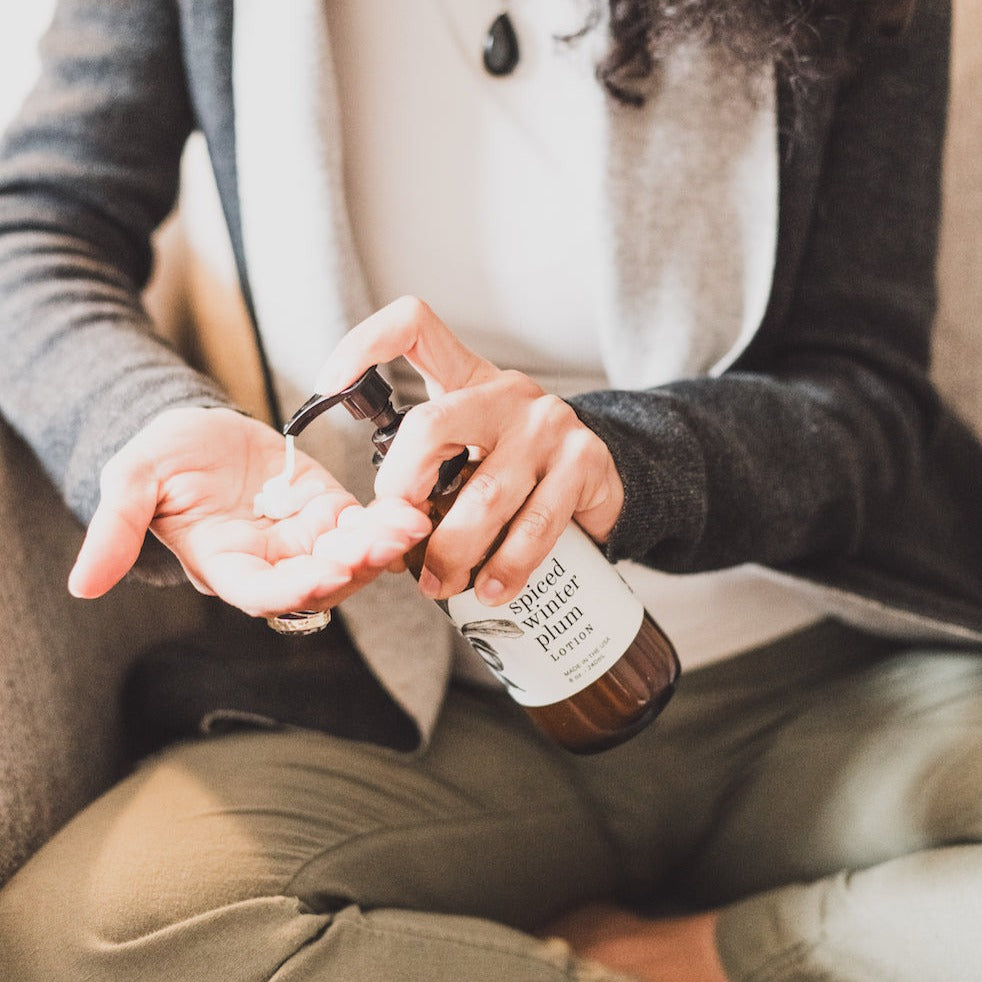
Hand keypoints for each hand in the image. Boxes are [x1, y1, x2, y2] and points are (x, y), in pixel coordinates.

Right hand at [68, 407, 430, 617]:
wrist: (198, 429)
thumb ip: (115, 528)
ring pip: (349, 558)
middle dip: (352, 568)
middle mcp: (272, 562)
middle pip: (319, 583)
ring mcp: (305, 539)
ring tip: (407, 526)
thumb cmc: (163, 457)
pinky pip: (363, 525)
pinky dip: (386, 522)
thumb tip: (82, 585)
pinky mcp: (329, 510)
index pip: (263, 593)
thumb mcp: (132, 481)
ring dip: (379, 547)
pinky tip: (409, 511)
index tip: (325, 572)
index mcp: (227, 565)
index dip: (295, 588)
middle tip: (381, 545)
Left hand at [314, 296, 624, 604]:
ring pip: (483, 495)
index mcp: (469, 380)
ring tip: (440, 584)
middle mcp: (507, 393)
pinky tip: (491, 587)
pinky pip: (533, 526)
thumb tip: (380, 529)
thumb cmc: (520, 468)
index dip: (365, 344)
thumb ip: (429, 472)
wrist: (605, 476)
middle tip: (400, 534)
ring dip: (452, 552)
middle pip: (431, 425)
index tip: (327, 387)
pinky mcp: (583, 462)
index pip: (416, 328)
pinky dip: (505, 568)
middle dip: (404, 491)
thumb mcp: (472, 450)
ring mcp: (549, 424)